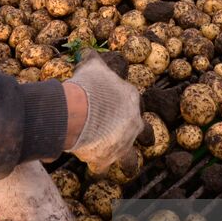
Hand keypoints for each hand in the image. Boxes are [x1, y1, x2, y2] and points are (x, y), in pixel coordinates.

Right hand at [65, 53, 141, 175]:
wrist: (79, 111)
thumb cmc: (88, 85)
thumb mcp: (92, 66)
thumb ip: (93, 60)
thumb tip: (87, 52)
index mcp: (131, 99)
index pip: (133, 103)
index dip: (124, 106)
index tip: (117, 108)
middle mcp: (133, 123)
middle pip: (142, 131)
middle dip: (138, 134)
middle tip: (133, 137)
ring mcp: (123, 143)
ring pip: (130, 157)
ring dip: (126, 160)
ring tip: (125, 167)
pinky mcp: (109, 158)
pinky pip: (103, 167)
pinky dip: (97, 167)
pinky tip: (93, 168)